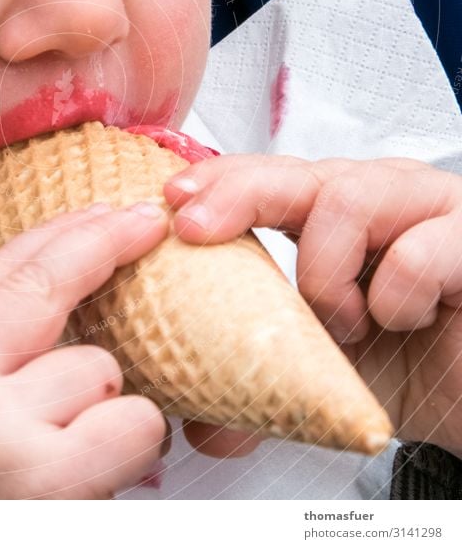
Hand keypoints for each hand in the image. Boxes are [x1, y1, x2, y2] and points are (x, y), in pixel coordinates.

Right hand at [0, 202, 176, 498]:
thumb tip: (65, 272)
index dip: (57, 232)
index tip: (105, 208)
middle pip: (38, 285)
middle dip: (100, 241)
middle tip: (144, 221)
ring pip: (97, 365)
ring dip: (109, 400)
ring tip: (81, 448)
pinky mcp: (42, 480)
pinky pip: (131, 419)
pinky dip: (134, 443)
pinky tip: (102, 477)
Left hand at [164, 155, 461, 458]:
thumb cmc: (409, 361)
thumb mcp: (321, 367)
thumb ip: (263, 383)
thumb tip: (203, 429)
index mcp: (332, 210)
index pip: (266, 175)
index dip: (218, 180)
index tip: (172, 201)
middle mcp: (376, 193)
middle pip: (295, 170)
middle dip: (235, 195)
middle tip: (194, 230)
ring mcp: (427, 206)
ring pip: (346, 199)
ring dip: (324, 273)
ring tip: (345, 323)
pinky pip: (416, 253)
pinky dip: (395, 297)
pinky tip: (406, 320)